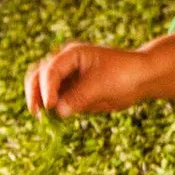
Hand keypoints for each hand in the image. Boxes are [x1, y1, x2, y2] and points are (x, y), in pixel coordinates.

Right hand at [24, 42, 147, 117]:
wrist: (140, 79)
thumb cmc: (123, 74)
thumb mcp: (100, 85)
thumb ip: (78, 97)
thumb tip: (58, 111)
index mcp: (72, 54)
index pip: (50, 70)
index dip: (46, 88)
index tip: (51, 105)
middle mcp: (65, 65)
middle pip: (38, 75)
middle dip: (34, 92)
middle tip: (36, 111)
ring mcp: (67, 79)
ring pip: (42, 89)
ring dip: (39, 102)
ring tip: (41, 118)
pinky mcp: (71, 93)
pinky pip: (54, 102)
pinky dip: (50, 111)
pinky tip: (51, 120)